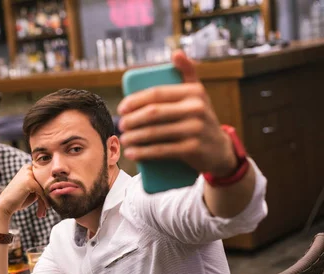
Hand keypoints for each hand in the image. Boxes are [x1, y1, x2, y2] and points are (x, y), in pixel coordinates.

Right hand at [0, 165, 48, 218]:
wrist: (5, 205)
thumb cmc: (19, 199)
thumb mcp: (32, 190)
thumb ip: (41, 186)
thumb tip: (57, 187)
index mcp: (28, 168)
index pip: (43, 179)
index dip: (47, 191)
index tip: (49, 203)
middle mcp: (28, 168)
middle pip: (44, 183)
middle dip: (46, 197)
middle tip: (46, 209)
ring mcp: (28, 174)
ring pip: (44, 188)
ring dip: (45, 201)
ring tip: (43, 212)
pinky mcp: (29, 181)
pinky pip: (42, 192)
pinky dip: (45, 201)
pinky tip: (46, 208)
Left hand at [117, 50, 236, 177]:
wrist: (220, 149)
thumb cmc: (200, 118)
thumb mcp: (198, 94)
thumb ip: (187, 73)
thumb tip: (176, 52)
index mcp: (193, 92)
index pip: (156, 93)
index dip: (134, 101)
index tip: (121, 108)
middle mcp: (196, 108)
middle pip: (153, 113)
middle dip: (131, 120)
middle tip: (121, 125)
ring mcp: (195, 129)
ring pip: (155, 132)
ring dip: (134, 137)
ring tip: (124, 139)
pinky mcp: (193, 149)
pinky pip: (161, 150)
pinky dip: (143, 153)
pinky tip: (132, 153)